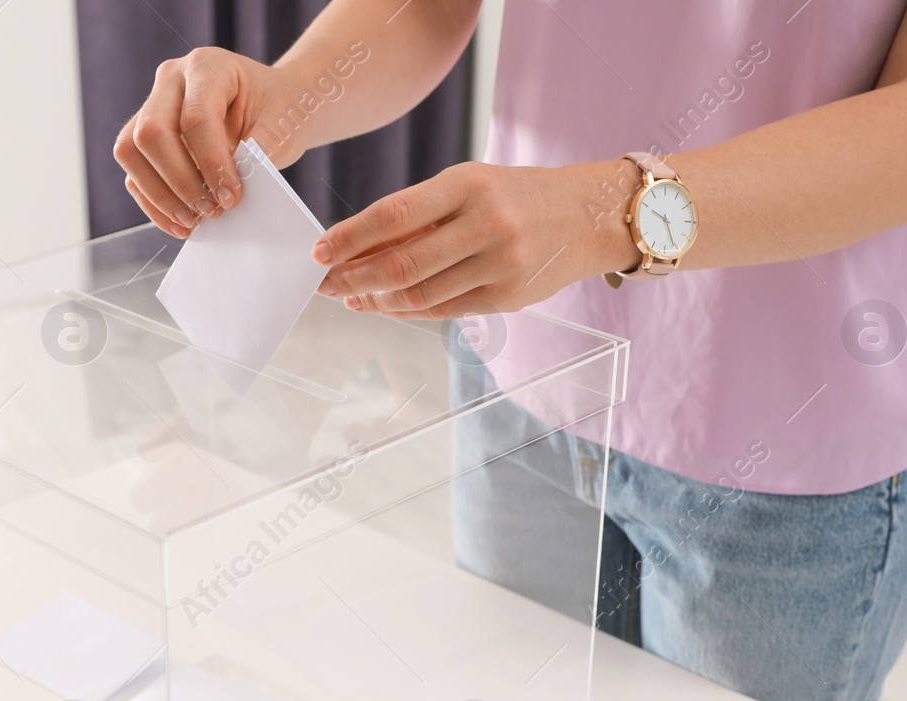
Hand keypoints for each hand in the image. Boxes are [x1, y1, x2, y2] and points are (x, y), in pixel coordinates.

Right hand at [114, 47, 306, 239]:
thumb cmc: (279, 110)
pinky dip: (153, 203)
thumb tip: (223, 197)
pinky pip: (135, 172)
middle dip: (180, 181)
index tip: (232, 197)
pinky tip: (180, 223)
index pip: (196, 118)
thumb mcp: (279, 129)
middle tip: (211, 210)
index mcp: (207, 66)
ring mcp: (153, 106)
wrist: (277, 104)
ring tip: (193, 221)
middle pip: (151, 132)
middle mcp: (172, 80)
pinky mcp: (146, 138)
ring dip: (160, 195)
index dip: (212, 164)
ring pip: (131, 152)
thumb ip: (252, 158)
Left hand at [313, 160, 639, 318]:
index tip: (318, 252)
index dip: (350, 237)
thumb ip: (420, 216)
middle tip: (325, 285)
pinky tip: (384, 306)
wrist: (588, 215)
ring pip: (419, 295)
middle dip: (353, 278)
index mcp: (469, 183)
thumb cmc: (515, 196)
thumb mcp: (469, 185)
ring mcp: (500, 264)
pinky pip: (443, 311)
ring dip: (375, 301)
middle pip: (401, 263)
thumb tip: (356, 249)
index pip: (394, 214)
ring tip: (351, 297)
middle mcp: (486, 223)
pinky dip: (406, 311)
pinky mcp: (508, 297)